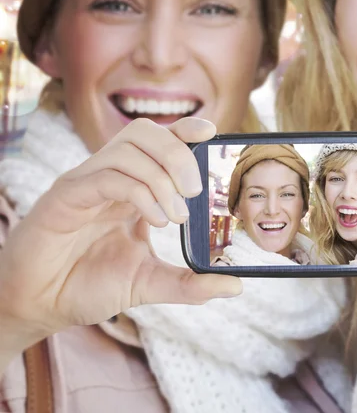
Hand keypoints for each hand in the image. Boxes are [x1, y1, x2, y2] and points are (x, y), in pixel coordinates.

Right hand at [0, 117, 241, 355]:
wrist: (39, 307)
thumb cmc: (87, 286)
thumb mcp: (148, 282)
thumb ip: (189, 282)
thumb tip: (235, 286)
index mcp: (130, 185)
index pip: (159, 140)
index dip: (185, 130)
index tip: (212, 133)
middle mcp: (109, 175)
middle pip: (145, 133)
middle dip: (179, 153)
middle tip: (197, 191)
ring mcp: (86, 182)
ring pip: (128, 148)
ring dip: (162, 176)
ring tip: (176, 214)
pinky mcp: (66, 195)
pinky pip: (108, 175)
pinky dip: (139, 191)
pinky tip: (154, 219)